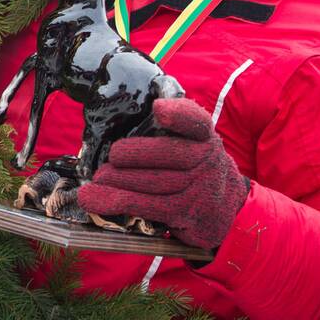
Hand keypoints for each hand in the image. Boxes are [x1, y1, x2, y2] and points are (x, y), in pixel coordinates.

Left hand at [76, 98, 248, 249]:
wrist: (226, 211)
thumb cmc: (196, 169)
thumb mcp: (194, 143)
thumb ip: (173, 124)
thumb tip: (134, 106)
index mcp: (204, 136)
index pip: (195, 121)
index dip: (178, 114)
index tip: (158, 109)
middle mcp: (206, 160)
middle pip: (167, 153)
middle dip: (133, 154)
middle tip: (110, 156)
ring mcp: (199, 190)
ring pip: (153, 182)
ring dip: (118, 181)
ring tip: (97, 179)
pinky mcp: (185, 214)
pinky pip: (146, 206)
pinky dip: (115, 202)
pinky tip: (92, 200)